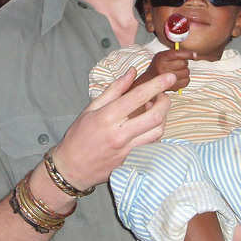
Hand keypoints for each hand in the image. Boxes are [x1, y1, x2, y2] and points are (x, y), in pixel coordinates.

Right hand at [52, 68, 174, 190]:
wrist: (71, 168)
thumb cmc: (79, 136)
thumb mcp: (91, 108)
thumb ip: (114, 90)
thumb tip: (131, 72)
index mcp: (107, 117)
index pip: (138, 97)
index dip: (157, 85)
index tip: (169, 77)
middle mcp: (120, 134)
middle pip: (155, 116)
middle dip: (165, 102)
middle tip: (162, 95)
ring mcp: (127, 149)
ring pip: (157, 131)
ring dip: (162, 117)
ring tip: (154, 109)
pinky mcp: (131, 160)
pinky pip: (151, 143)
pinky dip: (155, 131)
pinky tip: (149, 125)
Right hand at [142, 49, 194, 91]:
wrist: (149, 80)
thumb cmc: (158, 66)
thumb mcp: (163, 55)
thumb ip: (175, 52)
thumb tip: (194, 55)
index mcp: (161, 58)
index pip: (178, 54)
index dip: (188, 54)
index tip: (194, 55)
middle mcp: (163, 67)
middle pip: (184, 63)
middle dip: (184, 63)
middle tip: (179, 64)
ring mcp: (167, 78)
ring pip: (186, 72)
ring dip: (185, 71)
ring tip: (178, 71)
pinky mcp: (172, 86)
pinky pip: (186, 81)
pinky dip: (185, 79)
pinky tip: (179, 78)